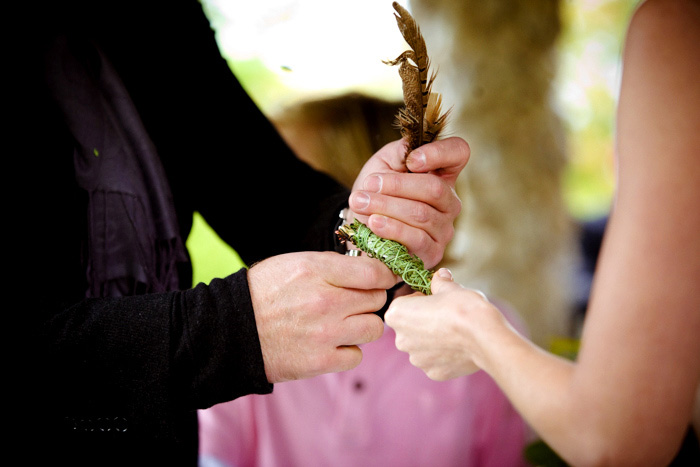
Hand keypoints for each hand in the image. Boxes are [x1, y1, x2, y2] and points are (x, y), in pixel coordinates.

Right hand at [247, 251, 396, 382]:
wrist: (231, 330)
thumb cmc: (264, 292)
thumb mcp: (295, 263)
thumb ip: (333, 265)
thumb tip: (371, 269)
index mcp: (317, 271)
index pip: (374, 272)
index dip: (384, 275)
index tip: (383, 278)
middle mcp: (325, 301)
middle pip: (377, 299)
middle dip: (369, 298)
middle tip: (353, 301)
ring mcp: (325, 334)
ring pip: (374, 328)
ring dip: (363, 325)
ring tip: (343, 322)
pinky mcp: (320, 362)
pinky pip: (357, 355)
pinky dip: (348, 350)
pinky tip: (332, 342)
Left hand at [348, 137, 468, 268]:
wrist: (360, 227)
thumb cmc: (376, 192)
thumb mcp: (384, 164)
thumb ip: (400, 153)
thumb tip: (411, 153)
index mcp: (442, 174)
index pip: (458, 152)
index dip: (439, 153)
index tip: (411, 160)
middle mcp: (449, 202)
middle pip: (434, 189)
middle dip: (397, 186)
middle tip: (368, 185)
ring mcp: (444, 229)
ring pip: (421, 214)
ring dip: (386, 207)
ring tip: (360, 202)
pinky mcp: (433, 252)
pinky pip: (417, 239)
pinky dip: (392, 229)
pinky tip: (373, 223)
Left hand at [385, 268, 496, 380]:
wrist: (484, 336)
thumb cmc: (463, 307)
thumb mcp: (449, 287)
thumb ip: (439, 282)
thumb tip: (440, 276)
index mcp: (396, 315)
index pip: (403, 303)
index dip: (421, 299)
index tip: (436, 299)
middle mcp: (400, 340)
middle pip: (410, 327)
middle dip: (425, 321)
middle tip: (446, 315)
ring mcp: (417, 359)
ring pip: (422, 346)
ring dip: (433, 339)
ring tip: (455, 332)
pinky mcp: (433, 373)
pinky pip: (435, 361)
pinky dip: (444, 355)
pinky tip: (459, 347)